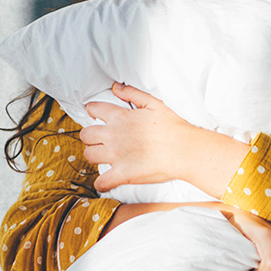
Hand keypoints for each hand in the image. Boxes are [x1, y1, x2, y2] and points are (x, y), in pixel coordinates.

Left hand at [80, 83, 245, 195]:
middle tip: (101, 140)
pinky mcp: (122, 174)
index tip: (97, 118)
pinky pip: (101, 182)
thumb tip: (115, 87)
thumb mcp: (154, 103)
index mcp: (120, 117)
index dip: (93, 113)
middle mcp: (113, 135)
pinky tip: (107, 181)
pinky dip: (102, 183)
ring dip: (95, 156)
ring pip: (89, 156)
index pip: (93, 110)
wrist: (184, 149)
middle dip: (91, 137)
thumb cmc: (173, 126)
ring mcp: (116, 156)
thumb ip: (132, 93)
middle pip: (86, 135)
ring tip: (105, 158)